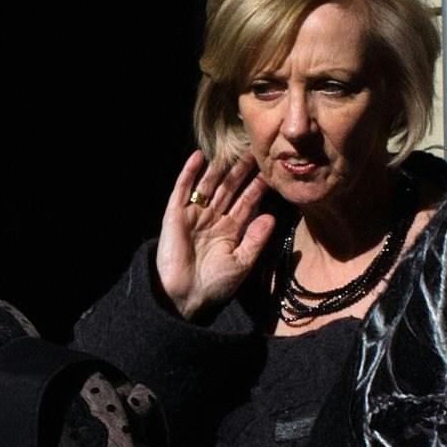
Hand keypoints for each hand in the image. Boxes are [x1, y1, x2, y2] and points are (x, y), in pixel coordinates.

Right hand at [155, 150, 274, 320]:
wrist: (184, 296)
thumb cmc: (214, 284)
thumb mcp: (241, 262)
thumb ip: (256, 239)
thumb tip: (272, 216)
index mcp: (229, 230)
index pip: (246, 203)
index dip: (257, 187)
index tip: (270, 171)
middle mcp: (212, 219)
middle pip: (229, 189)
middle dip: (240, 172)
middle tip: (253, 152)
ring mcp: (193, 215)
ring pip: (208, 185)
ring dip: (218, 168)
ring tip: (230, 150)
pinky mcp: (175, 215)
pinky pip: (182, 190)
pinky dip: (189, 173)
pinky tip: (198, 157)